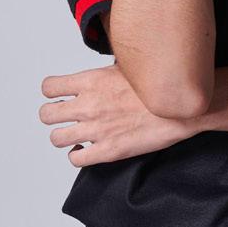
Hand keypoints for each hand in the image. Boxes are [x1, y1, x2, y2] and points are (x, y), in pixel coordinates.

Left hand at [39, 62, 197, 165]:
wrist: (181, 109)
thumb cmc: (159, 88)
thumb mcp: (128, 67)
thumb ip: (106, 72)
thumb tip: (98, 71)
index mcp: (91, 81)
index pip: (49, 87)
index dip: (52, 92)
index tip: (59, 95)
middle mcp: (88, 105)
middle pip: (46, 114)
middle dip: (53, 115)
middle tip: (64, 116)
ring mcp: (96, 130)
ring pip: (55, 138)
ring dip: (63, 136)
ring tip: (73, 134)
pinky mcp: (107, 151)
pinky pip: (76, 159)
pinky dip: (76, 155)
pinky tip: (85, 150)